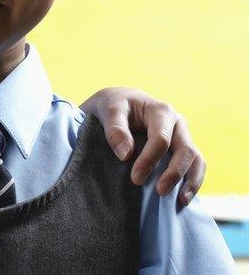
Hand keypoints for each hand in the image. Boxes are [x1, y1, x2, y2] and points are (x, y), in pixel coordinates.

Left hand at [80, 86, 203, 205]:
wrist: (121, 103)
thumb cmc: (113, 106)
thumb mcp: (108, 109)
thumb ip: (115, 129)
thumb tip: (125, 155)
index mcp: (160, 111)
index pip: (161, 139)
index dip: (149, 160)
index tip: (135, 178)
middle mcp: (177, 123)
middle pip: (185, 150)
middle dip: (174, 173)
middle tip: (159, 192)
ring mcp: (183, 136)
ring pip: (196, 158)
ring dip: (191, 180)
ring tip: (181, 201)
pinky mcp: (183, 148)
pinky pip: (196, 164)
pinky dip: (193, 180)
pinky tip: (184, 198)